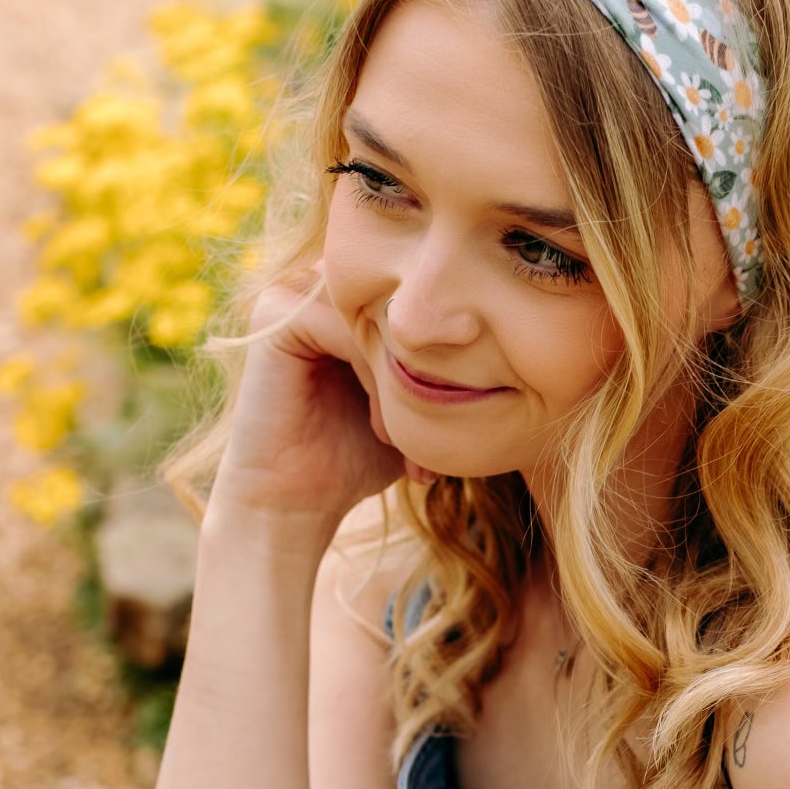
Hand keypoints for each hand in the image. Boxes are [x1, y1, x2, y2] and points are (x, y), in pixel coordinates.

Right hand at [209, 259, 434, 522]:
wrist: (300, 503)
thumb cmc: (361, 456)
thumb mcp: (417, 403)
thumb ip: (449, 363)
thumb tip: (513, 344)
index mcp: (354, 297)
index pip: (422, 293)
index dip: (448, 353)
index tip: (458, 420)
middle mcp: (322, 285)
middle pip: (404, 297)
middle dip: (429, 363)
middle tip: (436, 428)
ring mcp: (294, 294)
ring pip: (380, 312)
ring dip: (403, 374)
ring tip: (402, 435)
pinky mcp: (275, 317)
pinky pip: (345, 326)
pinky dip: (373, 377)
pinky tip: (379, 429)